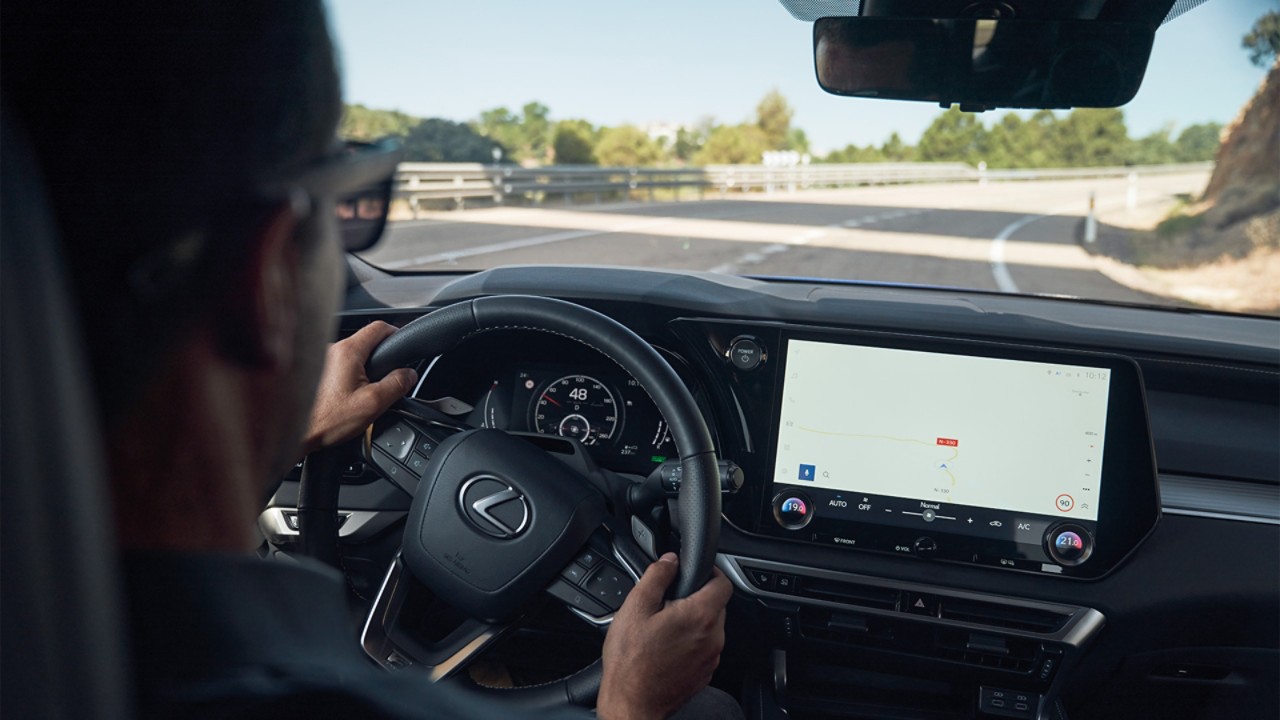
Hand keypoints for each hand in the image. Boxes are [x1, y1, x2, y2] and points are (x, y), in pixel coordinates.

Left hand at [302, 321, 416, 453]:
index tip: (402, 345)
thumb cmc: (325, 419)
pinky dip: (345, 377)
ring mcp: (318, 358)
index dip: (396, 333)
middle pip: (364, 342)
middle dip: (378, 357)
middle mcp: (331, 349)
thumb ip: (396, 385)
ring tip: (362, 393)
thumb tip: (409, 374)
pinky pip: (336, 366)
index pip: (379, 327)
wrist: (292, 431)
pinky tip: (344, 397)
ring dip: (360, 369)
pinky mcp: (311, 371)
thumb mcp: (373, 404)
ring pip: (349, 356)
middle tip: (386, 379)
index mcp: (348, 351)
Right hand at [598, 553, 733, 719]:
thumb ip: (656, 577)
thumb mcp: (635, 608)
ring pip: (710, 628)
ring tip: (663, 628)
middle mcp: (713, 637)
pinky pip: (704, 648)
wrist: (633, 704)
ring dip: (693, 622)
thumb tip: (669, 561)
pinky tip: (666, 648)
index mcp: (700, 616)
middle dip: (696, 599)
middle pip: (716, 605)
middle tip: (668, 603)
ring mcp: (711, 658)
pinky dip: (691, 643)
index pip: (724, 583)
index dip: (712, 572)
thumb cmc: (631, 661)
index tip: (697, 572)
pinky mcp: (704, 674)